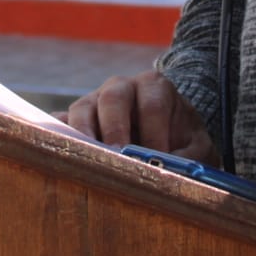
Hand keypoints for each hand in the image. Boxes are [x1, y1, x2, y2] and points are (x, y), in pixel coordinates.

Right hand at [67, 70, 216, 162]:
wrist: (165, 135)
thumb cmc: (182, 140)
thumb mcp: (198, 147)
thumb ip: (191, 156)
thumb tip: (170, 169)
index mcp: (154, 87)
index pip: (152, 104)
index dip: (155, 131)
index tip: (157, 157)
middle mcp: (121, 88)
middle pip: (113, 97)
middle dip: (114, 127)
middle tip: (117, 155)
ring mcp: (94, 102)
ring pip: (82, 109)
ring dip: (84, 135)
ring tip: (88, 161)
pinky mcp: (74, 120)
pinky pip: (59, 124)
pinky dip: (57, 137)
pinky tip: (60, 157)